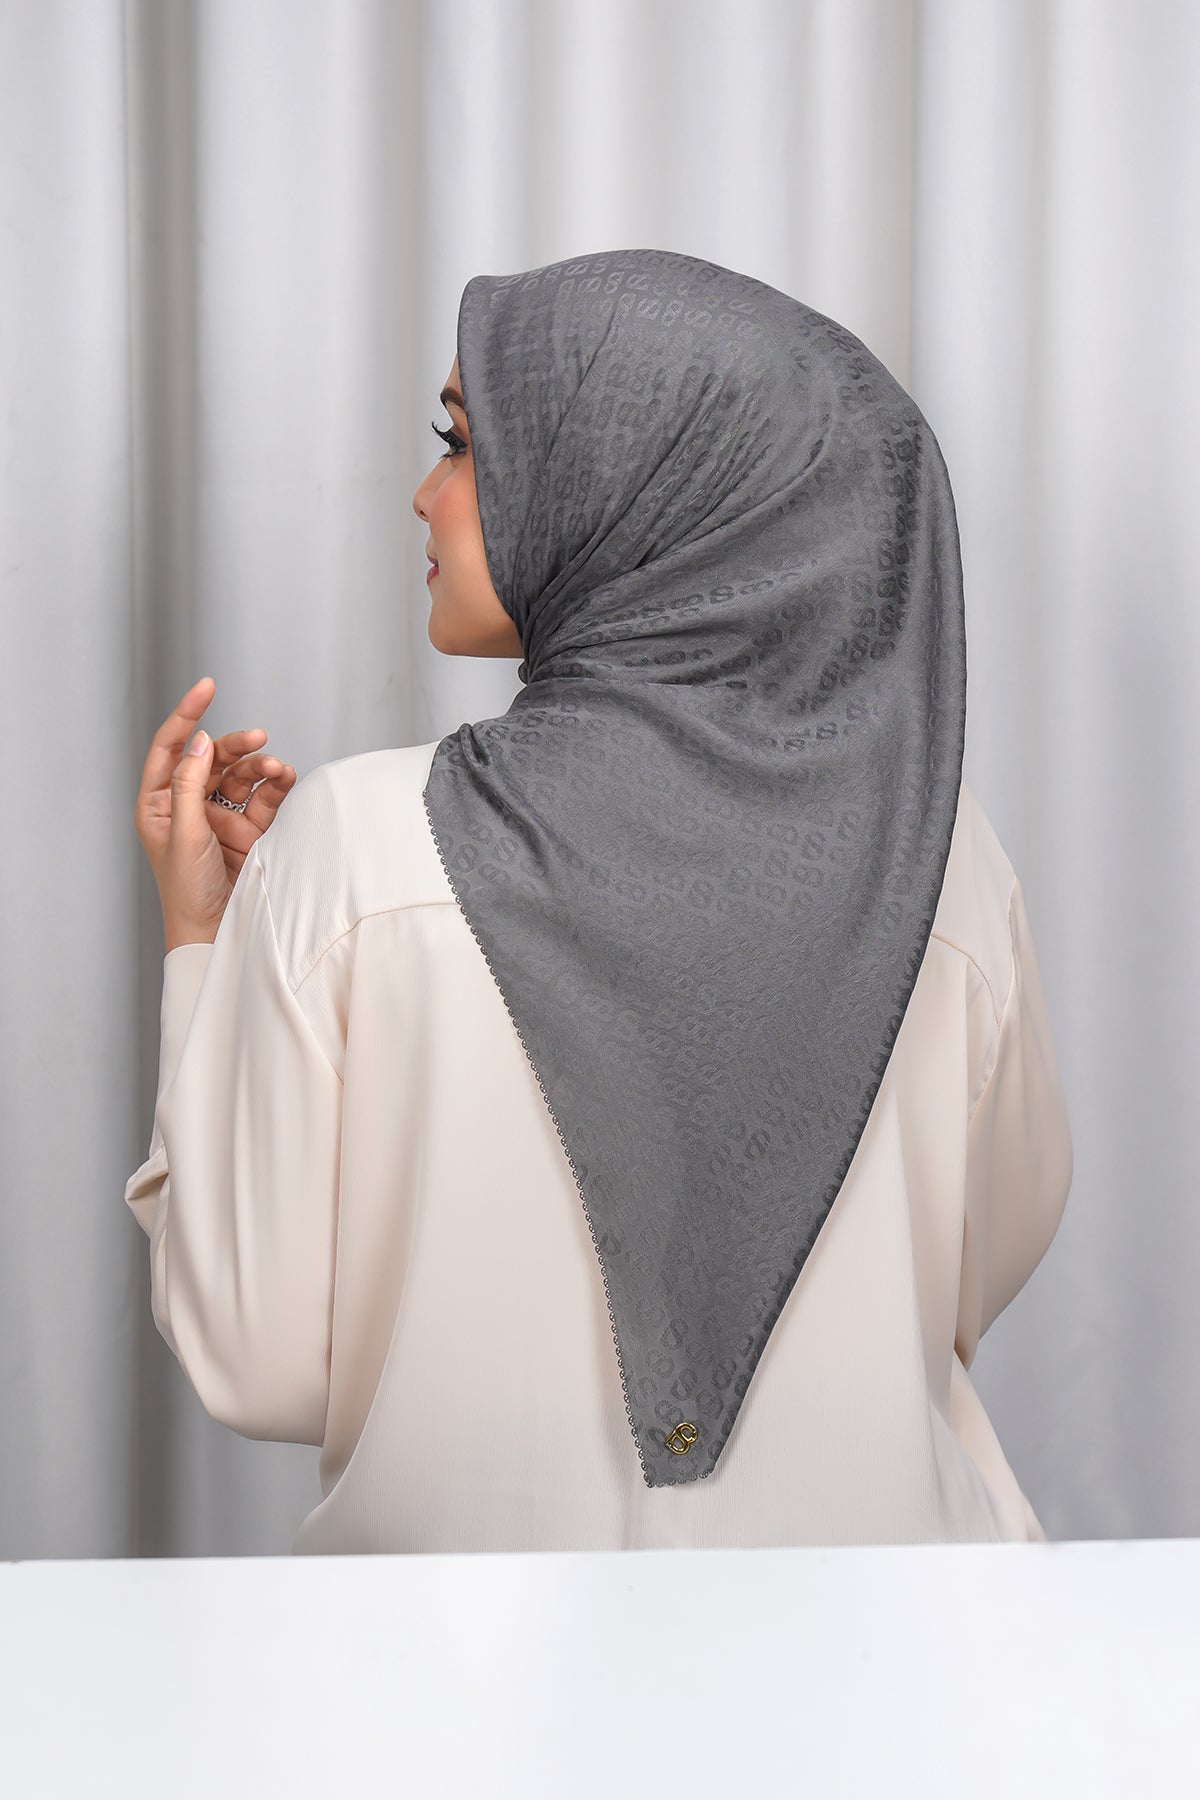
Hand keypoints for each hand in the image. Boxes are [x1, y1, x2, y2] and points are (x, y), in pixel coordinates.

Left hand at [134, 676, 298, 943]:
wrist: (215, 933)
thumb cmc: (187, 892)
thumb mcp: (183, 834)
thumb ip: (189, 785)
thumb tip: (200, 742)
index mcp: (159, 804)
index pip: (171, 748)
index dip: (187, 715)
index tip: (206, 688)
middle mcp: (189, 806)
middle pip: (212, 758)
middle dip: (235, 745)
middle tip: (258, 738)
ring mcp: (221, 817)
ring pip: (242, 775)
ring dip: (260, 767)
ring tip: (277, 768)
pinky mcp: (250, 830)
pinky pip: (265, 797)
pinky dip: (276, 785)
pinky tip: (284, 779)